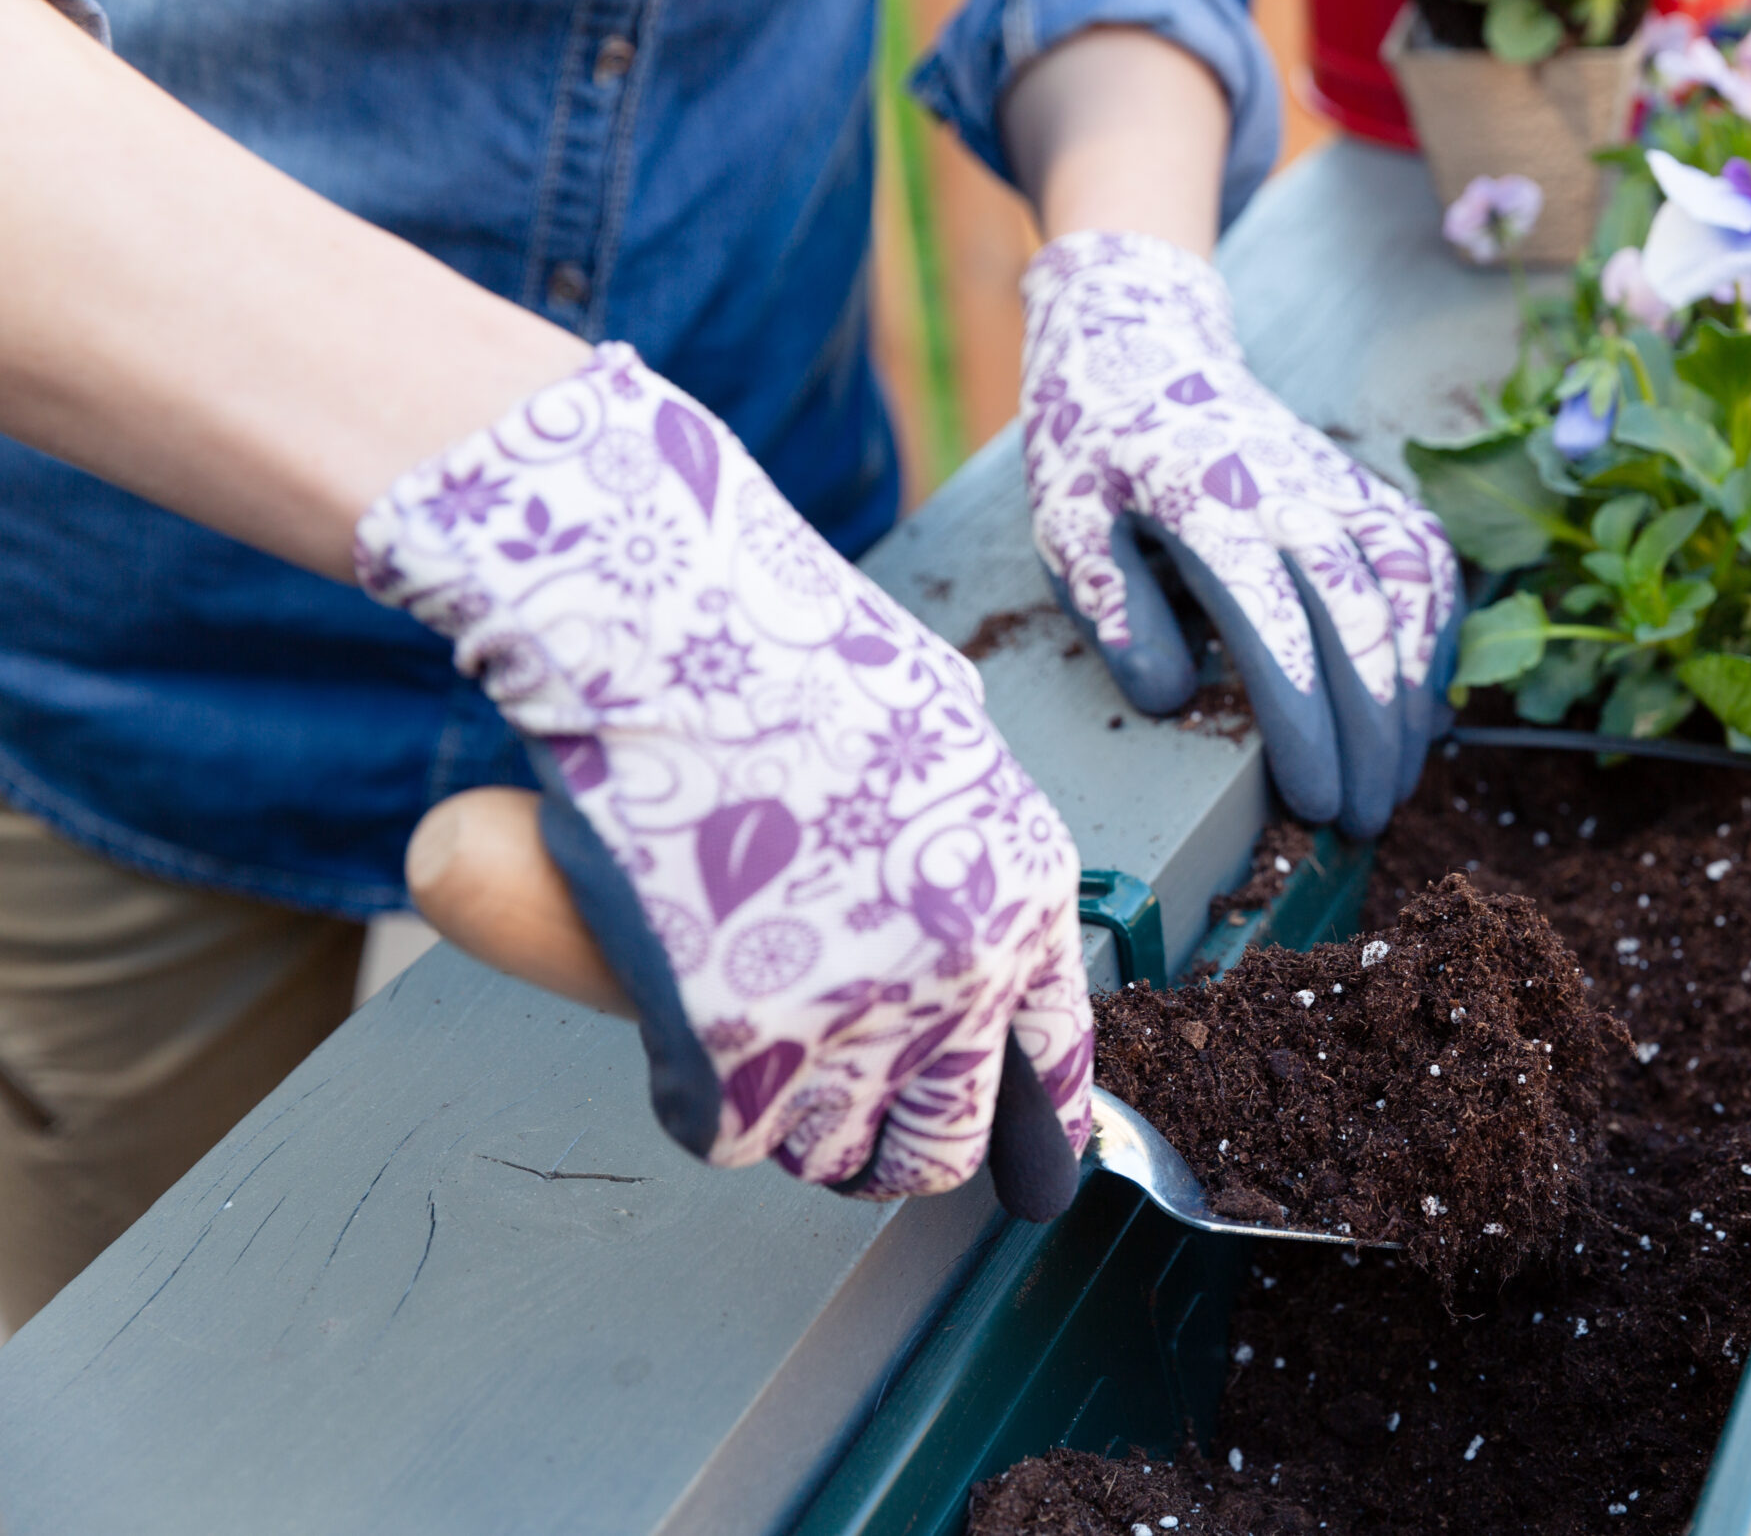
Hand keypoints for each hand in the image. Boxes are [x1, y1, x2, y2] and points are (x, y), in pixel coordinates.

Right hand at [357, 347, 1091, 1199]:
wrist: (666, 628)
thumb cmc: (784, 655)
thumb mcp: (936, 732)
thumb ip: (958, 837)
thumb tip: (944, 908)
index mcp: (1024, 889)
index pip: (1050, 1054)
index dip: (1028, 1116)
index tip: (1017, 1157)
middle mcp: (963, 970)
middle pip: (942, 1139)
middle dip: (890, 1136)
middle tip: (840, 1108)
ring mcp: (855, 1016)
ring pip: (833, 1153)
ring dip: (789, 1120)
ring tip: (748, 1041)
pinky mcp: (741, 1048)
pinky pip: (729, 1137)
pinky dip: (698, 1102)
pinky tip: (679, 1031)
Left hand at [1019, 231, 1461, 836]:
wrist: (1147, 346)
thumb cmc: (1099, 452)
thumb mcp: (1066, 526)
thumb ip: (1112, 609)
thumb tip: (1166, 697)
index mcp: (1209, 504)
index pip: (1277, 628)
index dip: (1304, 725)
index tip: (1313, 800)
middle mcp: (1292, 492)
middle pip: (1360, 620)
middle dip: (1372, 734)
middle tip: (1363, 821)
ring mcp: (1341, 486)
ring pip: (1412, 593)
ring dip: (1413, 697)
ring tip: (1398, 781)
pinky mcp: (1367, 489)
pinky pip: (1430, 565)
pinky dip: (1439, 638)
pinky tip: (1423, 705)